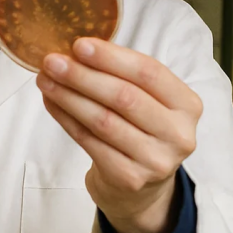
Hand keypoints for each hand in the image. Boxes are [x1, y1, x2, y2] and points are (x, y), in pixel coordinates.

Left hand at [36, 37, 201, 232]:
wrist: (142, 187)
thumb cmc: (140, 128)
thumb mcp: (148, 100)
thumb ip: (123, 75)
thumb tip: (76, 50)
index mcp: (187, 104)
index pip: (149, 73)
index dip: (112, 57)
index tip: (78, 44)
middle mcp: (177, 134)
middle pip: (124, 97)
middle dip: (83, 76)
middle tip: (52, 61)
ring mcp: (155, 160)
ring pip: (103, 120)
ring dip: (68, 96)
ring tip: (45, 79)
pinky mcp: (129, 178)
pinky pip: (89, 141)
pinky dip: (66, 119)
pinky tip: (51, 102)